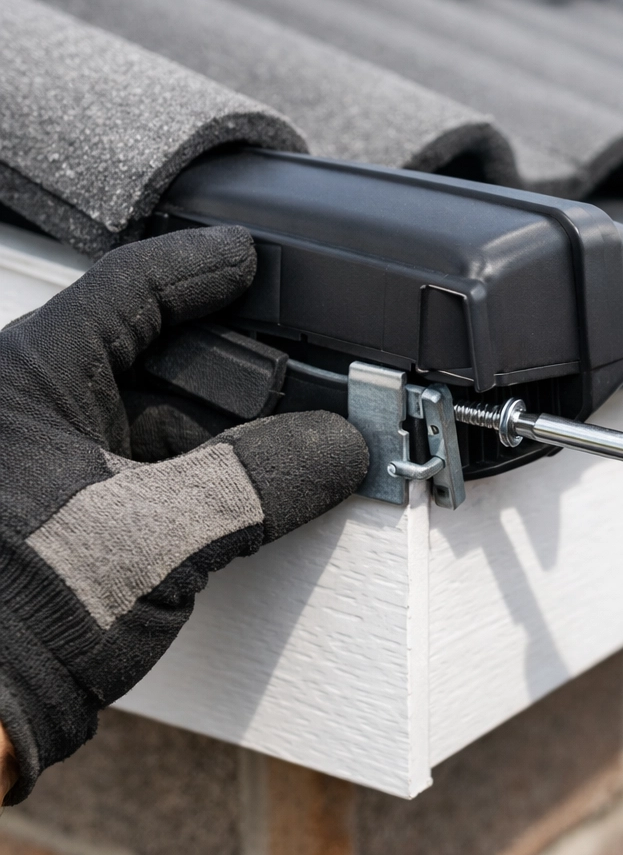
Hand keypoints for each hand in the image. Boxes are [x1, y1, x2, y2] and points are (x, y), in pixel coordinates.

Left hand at [0, 227, 367, 803]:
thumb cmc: (11, 617)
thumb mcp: (155, 532)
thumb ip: (259, 479)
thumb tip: (338, 446)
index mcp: (36, 377)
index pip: (133, 287)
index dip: (204, 265)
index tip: (255, 257)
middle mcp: (40, 408)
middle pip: (162, 354)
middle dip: (240, 363)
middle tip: (309, 367)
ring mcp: (55, 463)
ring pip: (164, 417)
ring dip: (235, 429)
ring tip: (303, 436)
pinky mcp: (74, 514)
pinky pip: (160, 468)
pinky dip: (216, 474)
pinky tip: (262, 486)